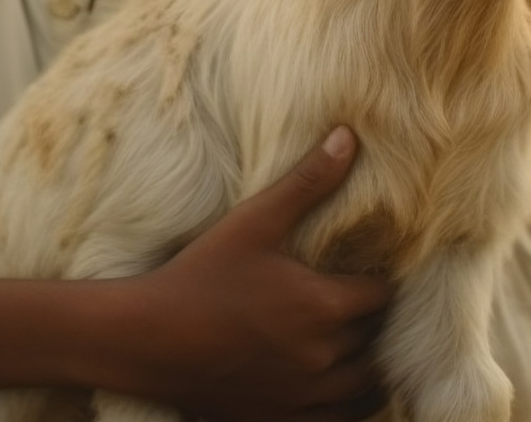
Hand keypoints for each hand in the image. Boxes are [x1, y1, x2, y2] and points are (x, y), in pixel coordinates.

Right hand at [111, 126, 393, 420]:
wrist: (148, 341)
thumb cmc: (199, 276)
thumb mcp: (253, 222)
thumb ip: (306, 182)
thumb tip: (348, 137)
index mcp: (324, 307)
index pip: (382, 294)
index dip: (374, 280)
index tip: (360, 270)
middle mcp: (325, 357)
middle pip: (376, 339)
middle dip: (367, 320)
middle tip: (351, 301)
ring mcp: (306, 396)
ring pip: (366, 385)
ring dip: (362, 363)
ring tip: (343, 341)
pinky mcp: (284, 420)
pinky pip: (341, 419)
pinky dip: (343, 402)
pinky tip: (326, 381)